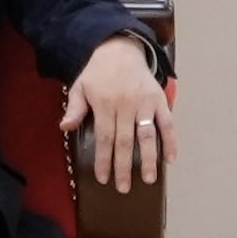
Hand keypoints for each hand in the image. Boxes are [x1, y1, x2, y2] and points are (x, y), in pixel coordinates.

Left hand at [58, 34, 171, 188]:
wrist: (120, 49)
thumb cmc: (97, 73)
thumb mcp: (80, 87)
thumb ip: (74, 108)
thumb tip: (64, 128)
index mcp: (104, 103)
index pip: (104, 137)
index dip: (103, 159)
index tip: (103, 178)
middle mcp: (126, 105)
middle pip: (125, 141)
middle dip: (124, 166)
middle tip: (123, 188)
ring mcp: (145, 103)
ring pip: (148, 136)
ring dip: (149, 160)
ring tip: (149, 180)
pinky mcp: (160, 100)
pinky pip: (167, 124)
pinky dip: (171, 142)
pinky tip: (171, 159)